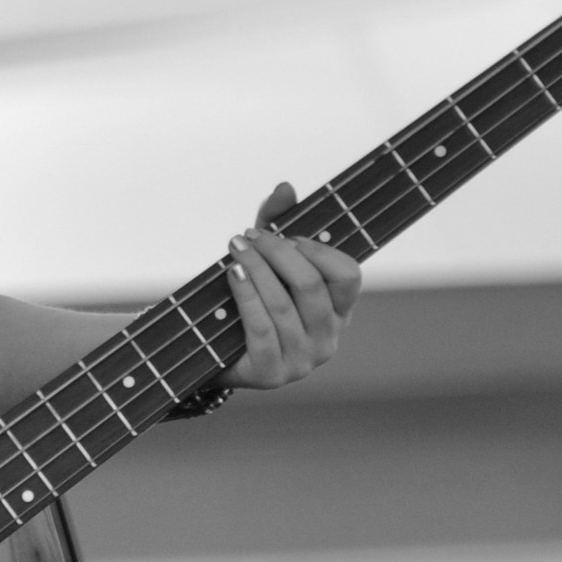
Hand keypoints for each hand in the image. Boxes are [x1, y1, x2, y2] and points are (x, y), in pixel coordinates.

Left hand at [222, 182, 361, 392]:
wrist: (212, 353)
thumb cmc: (249, 300)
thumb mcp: (265, 260)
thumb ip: (276, 223)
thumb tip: (285, 187)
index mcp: (338, 312)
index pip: (348, 275)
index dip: (317, 250)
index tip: (286, 235)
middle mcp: (327, 340)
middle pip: (311, 285)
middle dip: (278, 253)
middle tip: (248, 235)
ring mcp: (301, 361)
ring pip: (282, 304)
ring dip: (256, 268)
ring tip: (235, 246)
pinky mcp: (271, 374)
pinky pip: (260, 327)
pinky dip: (245, 294)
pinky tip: (232, 272)